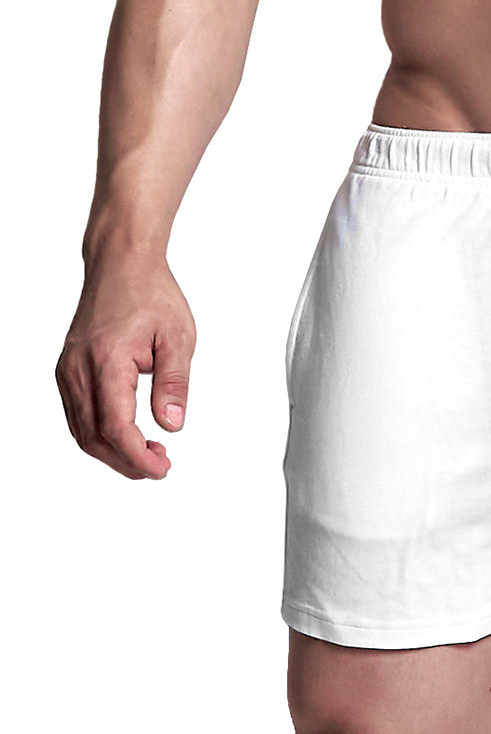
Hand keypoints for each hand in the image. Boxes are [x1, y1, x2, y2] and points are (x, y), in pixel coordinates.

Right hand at [56, 258, 195, 477]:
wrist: (121, 264)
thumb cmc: (149, 293)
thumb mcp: (178, 337)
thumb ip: (174, 383)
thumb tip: (172, 424)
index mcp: (107, 361)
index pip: (116, 427)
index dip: (138, 457)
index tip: (161, 469)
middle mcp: (79, 369)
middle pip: (94, 438)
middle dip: (126, 461)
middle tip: (159, 465)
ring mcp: (68, 370)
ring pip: (81, 431)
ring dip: (112, 451)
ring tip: (148, 452)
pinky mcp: (67, 369)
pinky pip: (77, 414)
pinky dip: (98, 433)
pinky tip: (125, 434)